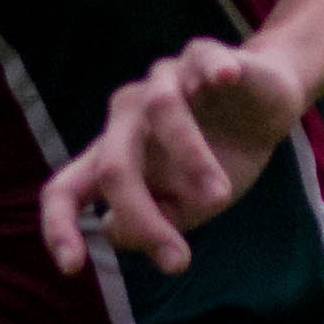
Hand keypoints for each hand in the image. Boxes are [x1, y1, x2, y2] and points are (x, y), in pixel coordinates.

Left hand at [37, 35, 309, 276]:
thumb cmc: (217, 159)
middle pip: (112, 164)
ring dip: (191, 159)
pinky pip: (202, 60)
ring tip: (220, 196)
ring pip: (161, 111)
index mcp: (111, 155)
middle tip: (178, 261)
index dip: (59, 227)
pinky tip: (223, 80)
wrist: (265, 108)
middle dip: (141, 215)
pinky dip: (212, 70)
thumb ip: (153, 222)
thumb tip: (115, 234)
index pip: (65, 190)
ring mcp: (162, 80)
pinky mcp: (203, 55)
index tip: (71, 267)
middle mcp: (126, 115)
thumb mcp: (188, 205)